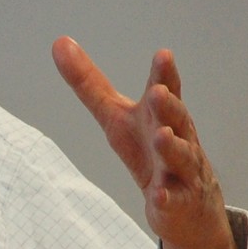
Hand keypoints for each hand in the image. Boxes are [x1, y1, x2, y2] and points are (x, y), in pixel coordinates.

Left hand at [52, 37, 241, 248]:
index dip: (164, 74)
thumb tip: (59, 42)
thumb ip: (89, 83)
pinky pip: (173, 200)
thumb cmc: (148, 150)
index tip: (163, 55)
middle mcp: (177, 138)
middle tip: (158, 93)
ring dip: (172, 147)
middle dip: (169, 106)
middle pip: (177, 119)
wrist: (188, 206)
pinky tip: (159, 197)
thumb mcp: (115, 116)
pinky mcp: (178, 202)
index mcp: (161, 115)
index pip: (166, 89)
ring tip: (162, 137)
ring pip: (181, 156)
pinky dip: (166, 198)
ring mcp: (181, 171)